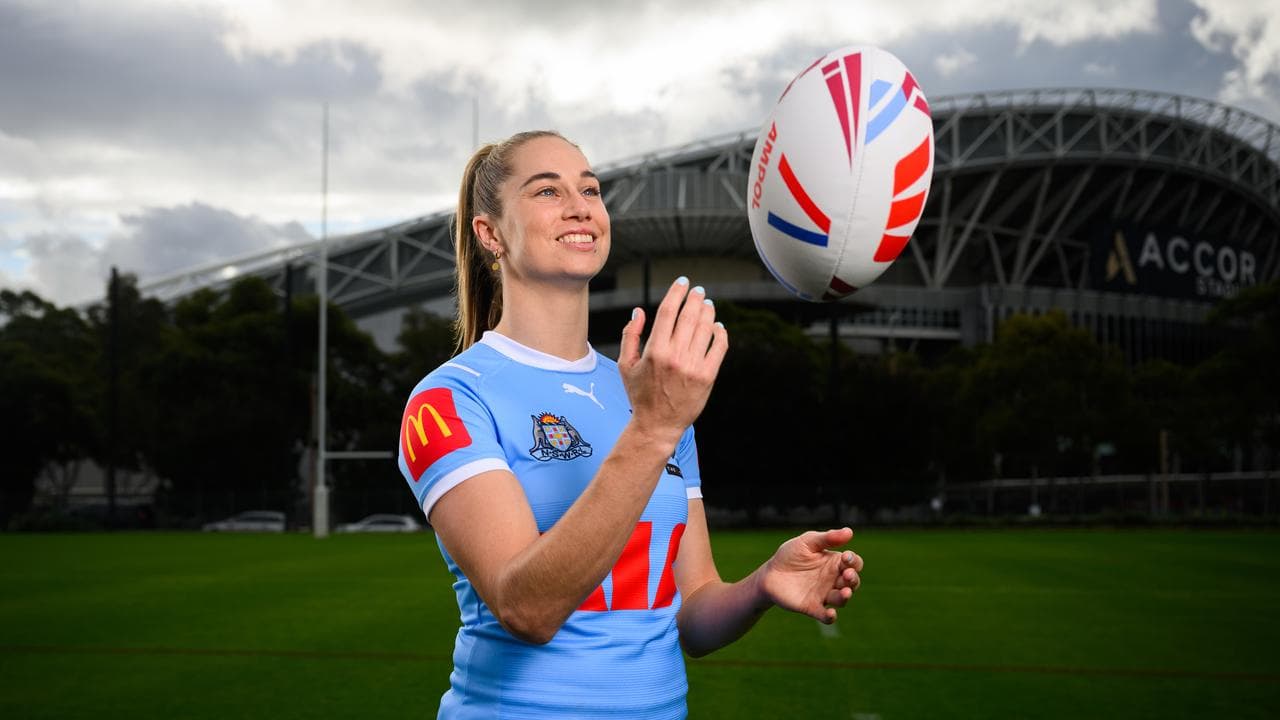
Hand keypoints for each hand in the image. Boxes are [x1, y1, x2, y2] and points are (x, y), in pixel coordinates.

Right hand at [617, 277, 728, 446]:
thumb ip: (630, 335)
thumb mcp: (626, 365)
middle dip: (695, 298)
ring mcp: (693, 366)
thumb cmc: (640, 395)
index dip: (676, 293)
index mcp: (655, 351)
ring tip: (707, 304)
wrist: (657, 425)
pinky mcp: (708, 376)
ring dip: (708, 312)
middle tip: (698, 290)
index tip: (682, 282)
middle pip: (689, 316)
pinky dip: (720, 333)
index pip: (668, 311)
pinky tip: (717, 326)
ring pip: (705, 328)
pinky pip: (719, 347)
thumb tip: (639, 311)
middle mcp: (675, 356)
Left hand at [758, 527, 862, 623]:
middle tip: (847, 574)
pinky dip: (830, 617)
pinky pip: (825, 616)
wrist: (770, 574)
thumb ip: (827, 538)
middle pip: (852, 582)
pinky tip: (830, 614)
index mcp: (834, 563)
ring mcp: (824, 594)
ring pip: (841, 599)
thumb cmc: (790, 555)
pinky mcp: (812, 607)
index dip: (854, 561)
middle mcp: (833, 580)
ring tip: (844, 593)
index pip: (853, 563)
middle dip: (853, 579)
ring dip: (845, 596)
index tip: (846, 557)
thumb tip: (849, 532)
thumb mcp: (807, 542)